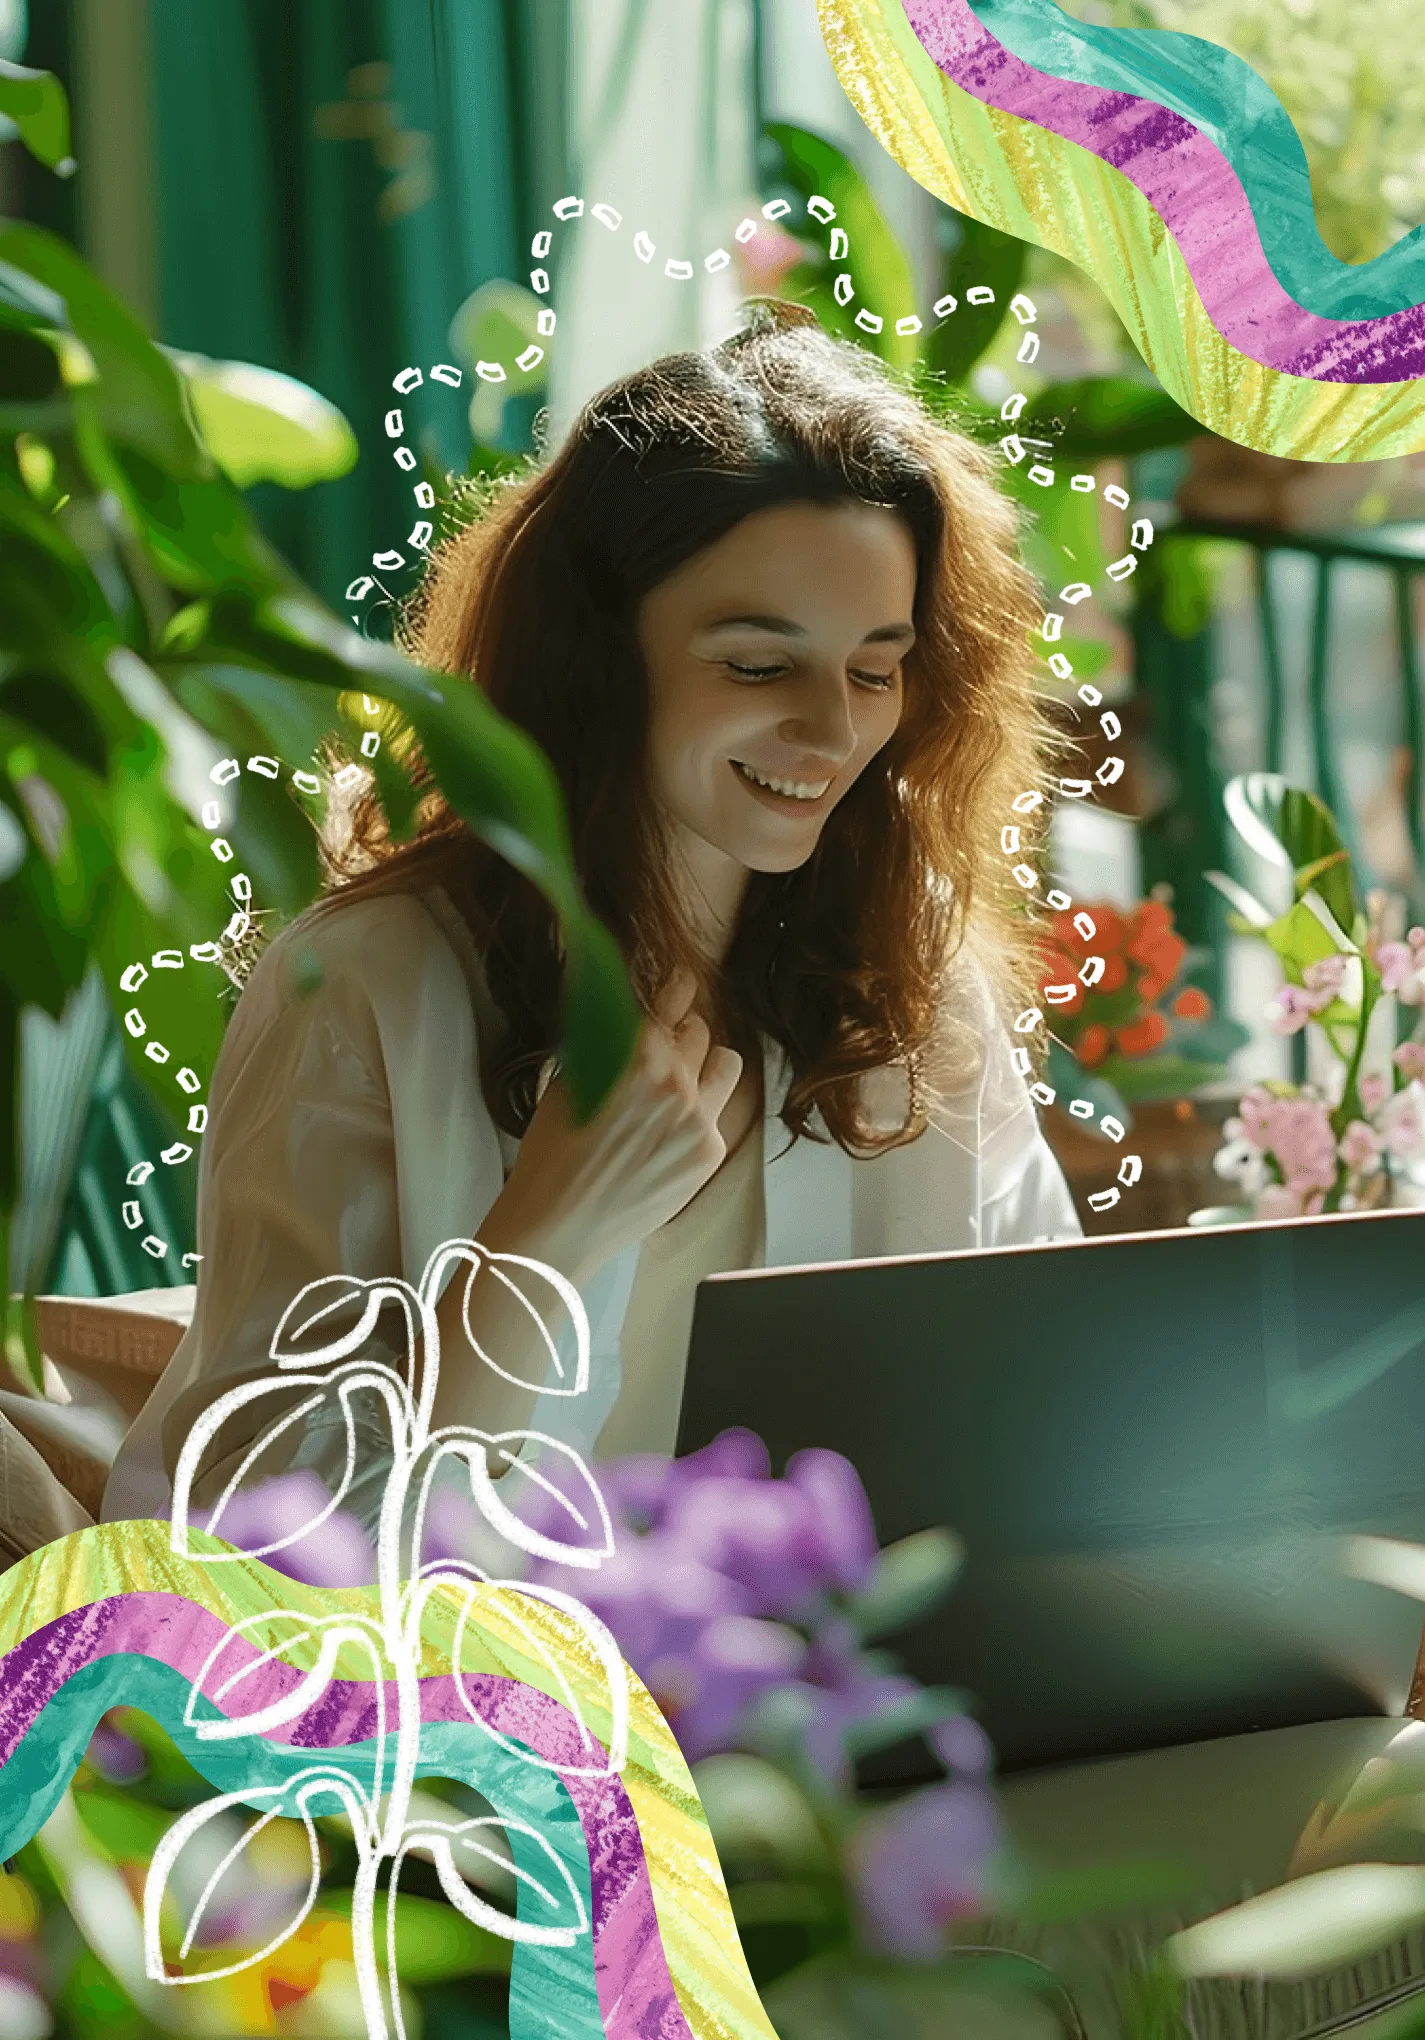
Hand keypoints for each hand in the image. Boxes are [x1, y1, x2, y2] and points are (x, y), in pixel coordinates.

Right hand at [484, 969, 743, 1280]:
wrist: (559, 1224)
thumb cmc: (551, 1156)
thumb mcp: (566, 1083)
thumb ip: (601, 1045)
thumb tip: (619, 1017)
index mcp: (635, 1055)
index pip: (671, 1002)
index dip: (676, 989)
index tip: (681, 984)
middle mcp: (674, 1080)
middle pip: (698, 1031)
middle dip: (681, 1033)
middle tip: (666, 1046)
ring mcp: (698, 1118)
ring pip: (726, 1064)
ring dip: (707, 1063)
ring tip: (685, 1078)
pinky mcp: (708, 1152)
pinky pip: (721, 1112)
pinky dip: (703, 1110)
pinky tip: (674, 1127)